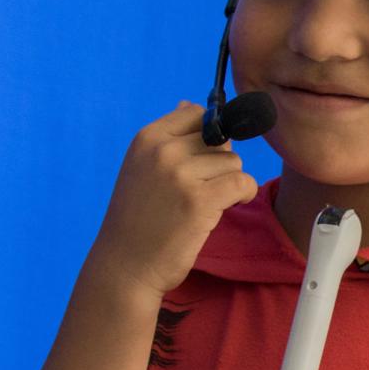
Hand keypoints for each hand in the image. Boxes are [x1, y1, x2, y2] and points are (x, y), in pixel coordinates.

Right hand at [87, 102, 258, 297]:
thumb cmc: (138, 217)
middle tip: (202, 189)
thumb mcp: (142, 168)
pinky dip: (243, 195)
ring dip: (229, 183)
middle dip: (220, 165)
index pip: (198, 114)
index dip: (210, 138)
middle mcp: (163, 151)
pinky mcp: (200, 201)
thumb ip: (169, 138)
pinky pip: (243, 182)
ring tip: (206, 203)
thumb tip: (190, 104)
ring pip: (234, 163)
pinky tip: (225, 208)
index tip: (201, 162)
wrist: (125, 264)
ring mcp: (181, 175)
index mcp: (147, 138)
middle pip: (221, 141)